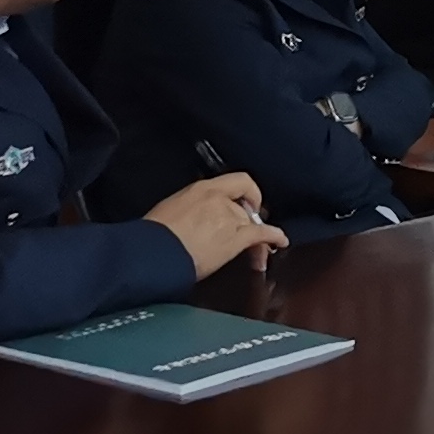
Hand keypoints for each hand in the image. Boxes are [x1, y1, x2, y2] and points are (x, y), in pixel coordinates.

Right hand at [149, 171, 286, 278]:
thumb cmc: (154, 234)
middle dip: (247, 221)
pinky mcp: (235, 239)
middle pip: (245, 207)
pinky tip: (280, 242)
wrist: (153, 252)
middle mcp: (220, 199)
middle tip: (246, 234)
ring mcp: (229, 218)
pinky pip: (262, 235)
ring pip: (252, 223)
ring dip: (256, 237)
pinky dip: (274, 237)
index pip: (237, 181)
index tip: (247, 202)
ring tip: (258, 252)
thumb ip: (191, 206)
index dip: (248, 192)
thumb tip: (194, 215)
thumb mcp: (171, 208)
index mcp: (202, 189)